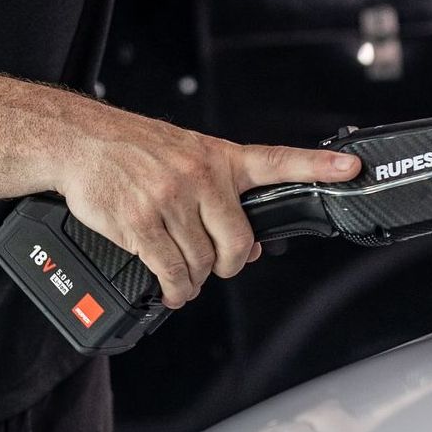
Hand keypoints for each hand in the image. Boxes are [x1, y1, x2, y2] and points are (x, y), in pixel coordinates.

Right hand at [58, 107, 360, 307]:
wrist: (80, 141)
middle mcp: (200, 177)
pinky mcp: (141, 223)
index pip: (278, 161)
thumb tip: (251, 247)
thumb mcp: (186, 155)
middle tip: (217, 266)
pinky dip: (175, 290)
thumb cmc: (133, 149)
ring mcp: (171, 200)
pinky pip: (172, 272)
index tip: (351, 169)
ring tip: (183, 276)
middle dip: (230, 264)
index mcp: (219, 157)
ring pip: (203, 263)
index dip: (318, 166)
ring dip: (195, 280)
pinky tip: (172, 288)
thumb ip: (221, 195)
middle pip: (239, 243)